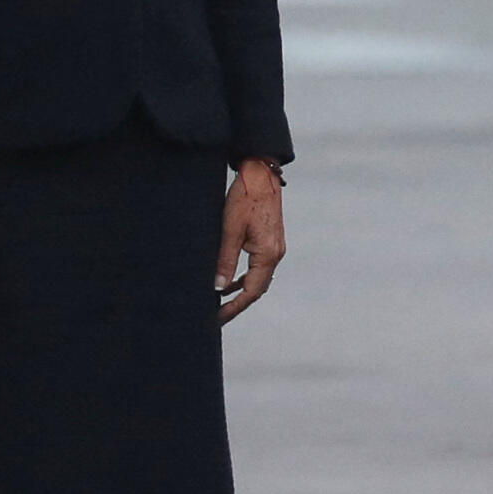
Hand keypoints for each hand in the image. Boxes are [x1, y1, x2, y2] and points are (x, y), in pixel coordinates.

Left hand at [215, 159, 285, 324]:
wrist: (260, 174)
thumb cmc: (245, 198)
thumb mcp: (230, 229)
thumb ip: (225, 260)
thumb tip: (218, 287)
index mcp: (268, 253)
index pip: (252, 291)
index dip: (234, 307)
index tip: (217, 318)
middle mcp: (275, 253)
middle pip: (258, 289)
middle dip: (238, 304)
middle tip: (217, 317)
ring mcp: (275, 247)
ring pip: (259, 279)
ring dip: (241, 292)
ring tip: (220, 304)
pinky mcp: (271, 241)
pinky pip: (259, 268)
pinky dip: (245, 278)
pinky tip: (230, 282)